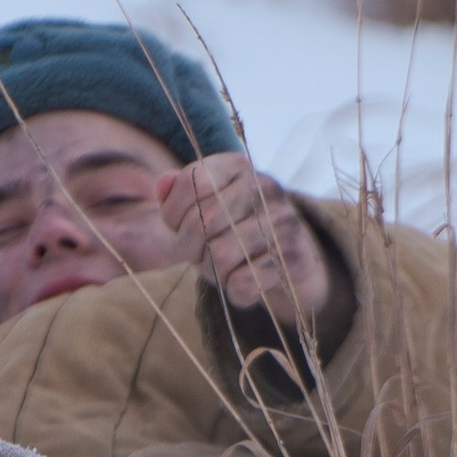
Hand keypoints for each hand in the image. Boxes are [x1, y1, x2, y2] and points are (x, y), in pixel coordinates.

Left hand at [156, 154, 330, 322]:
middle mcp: (263, 186)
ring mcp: (282, 221)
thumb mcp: (204, 205)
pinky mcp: (292, 257)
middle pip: (200, 223)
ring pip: (219, 257)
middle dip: (189, 248)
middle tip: (201, 253)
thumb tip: (164, 184)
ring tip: (222, 266)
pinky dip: (234, 290)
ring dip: (211, 271)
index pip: (189, 182)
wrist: (292, 256)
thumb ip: (178, 193)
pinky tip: (243, 279)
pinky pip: (242, 283)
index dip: (172, 214)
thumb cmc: (234, 228)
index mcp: (237, 166)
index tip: (180, 225)